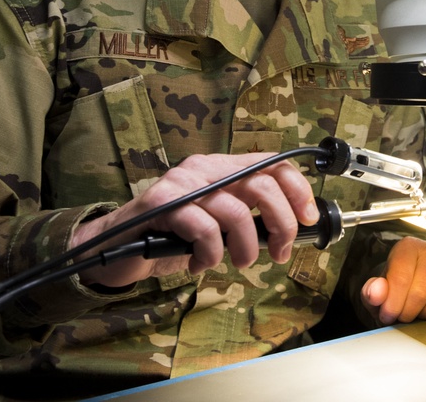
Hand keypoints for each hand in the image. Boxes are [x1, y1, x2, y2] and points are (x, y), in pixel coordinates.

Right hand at [70, 152, 318, 288]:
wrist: (117, 245)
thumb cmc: (172, 237)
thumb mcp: (217, 223)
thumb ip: (247, 217)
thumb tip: (289, 231)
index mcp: (221, 167)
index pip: (272, 163)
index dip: (297, 190)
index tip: (308, 220)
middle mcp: (204, 167)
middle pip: (262, 184)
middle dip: (281, 224)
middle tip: (277, 252)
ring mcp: (181, 183)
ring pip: (235, 211)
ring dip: (244, 248)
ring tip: (236, 263)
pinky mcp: (160, 204)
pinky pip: (204, 229)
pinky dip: (210, 254)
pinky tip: (200, 262)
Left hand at [361, 237, 425, 324]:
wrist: (408, 288)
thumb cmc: (393, 287)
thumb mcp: (375, 291)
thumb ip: (371, 291)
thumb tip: (376, 292)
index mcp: (408, 246)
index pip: (401, 278)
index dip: (393, 302)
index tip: (387, 315)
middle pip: (421, 292)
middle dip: (408, 311)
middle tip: (401, 317)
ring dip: (425, 314)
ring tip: (416, 311)